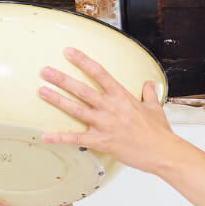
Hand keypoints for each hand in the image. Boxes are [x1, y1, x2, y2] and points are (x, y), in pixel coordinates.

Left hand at [37, 46, 179, 174]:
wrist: (162, 152)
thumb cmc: (158, 132)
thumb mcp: (155, 108)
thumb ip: (148, 94)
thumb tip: (148, 84)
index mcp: (122, 96)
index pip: (99, 73)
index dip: (83, 61)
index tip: (70, 52)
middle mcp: (110, 107)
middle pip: (82, 89)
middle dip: (62, 79)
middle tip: (45, 71)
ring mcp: (104, 124)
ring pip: (76, 110)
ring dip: (57, 100)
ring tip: (42, 91)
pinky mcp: (101, 142)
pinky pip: (76, 140)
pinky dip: (60, 138)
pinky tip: (45, 136)